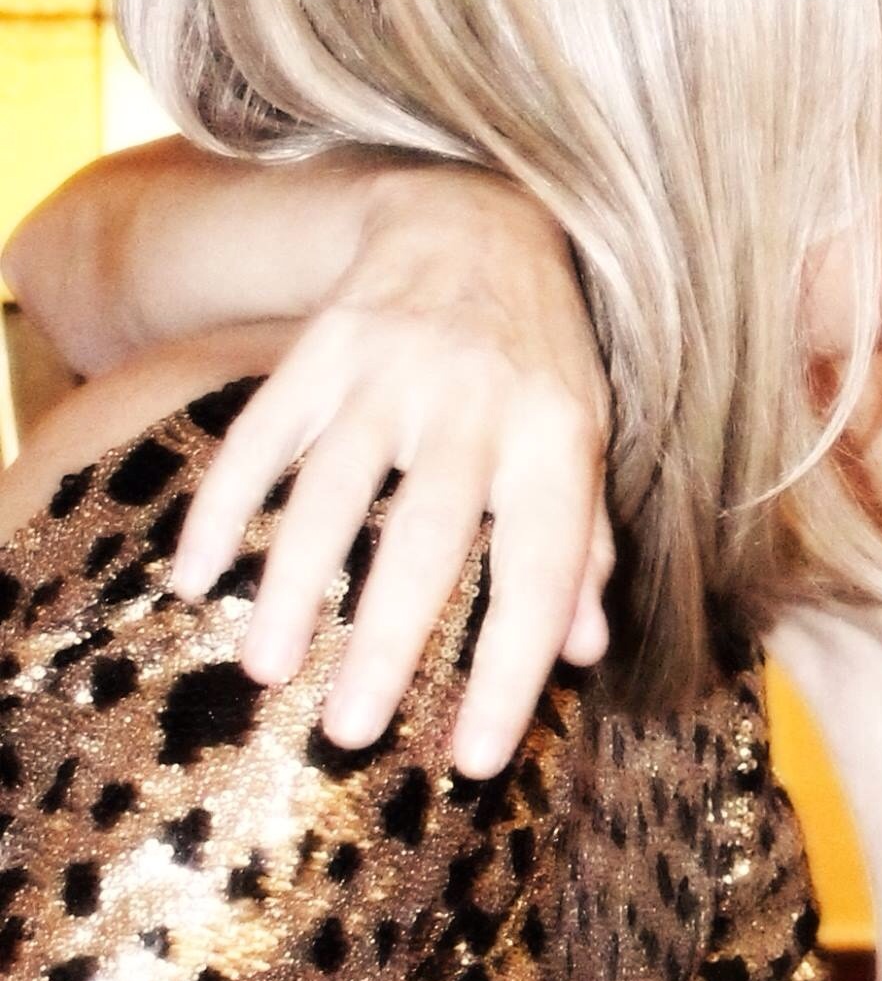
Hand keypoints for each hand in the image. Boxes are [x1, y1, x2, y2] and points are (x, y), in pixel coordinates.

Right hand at [171, 167, 613, 775]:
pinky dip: (225, 506)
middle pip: (427, 541)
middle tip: (352, 736)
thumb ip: (585, 543)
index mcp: (556, 440)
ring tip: (268, 671)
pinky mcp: (322, 349)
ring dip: (293, 586)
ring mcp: (392, 373)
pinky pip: (262, 436)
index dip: (511, 672)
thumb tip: (584, 650)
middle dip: (388, 644)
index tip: (471, 760)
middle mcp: (476, 406)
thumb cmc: (543, 359)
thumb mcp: (586, 438)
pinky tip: (197, 577)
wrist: (478, 220)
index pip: (541, 574)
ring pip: (333, 491)